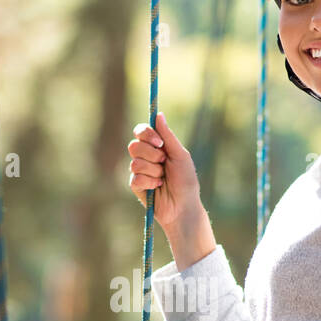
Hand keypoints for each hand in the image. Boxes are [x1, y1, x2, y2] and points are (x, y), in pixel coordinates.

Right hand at [126, 112, 201, 229]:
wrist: (183, 206)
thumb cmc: (186, 180)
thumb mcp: (180, 155)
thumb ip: (168, 136)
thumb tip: (158, 114)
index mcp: (156, 146)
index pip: (141, 132)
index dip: (146, 134)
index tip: (160, 143)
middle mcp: (146, 157)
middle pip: (134, 145)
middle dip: (151, 154)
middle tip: (164, 162)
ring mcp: (139, 171)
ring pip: (135, 163)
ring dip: (154, 171)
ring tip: (163, 178)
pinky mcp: (136, 185)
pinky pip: (136, 178)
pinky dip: (150, 182)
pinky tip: (157, 188)